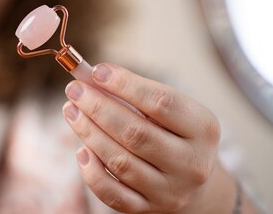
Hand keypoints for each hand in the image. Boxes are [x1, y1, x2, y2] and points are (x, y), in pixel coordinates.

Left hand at [62, 63, 228, 212]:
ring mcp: (170, 190)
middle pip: (136, 133)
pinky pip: (113, 194)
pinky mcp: (149, 209)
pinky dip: (92, 173)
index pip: (161, 103)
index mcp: (202, 128)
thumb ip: (133, 91)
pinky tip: (81, 150)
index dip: (126, 85)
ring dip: (89, 133)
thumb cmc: (173, 133)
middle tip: (74, 90)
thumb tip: (89, 75)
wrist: (195, 183)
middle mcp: (191, 163)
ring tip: (70, 111)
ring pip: (121, 162)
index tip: (97, 71)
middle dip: (98, 108)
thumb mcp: (167, 108)